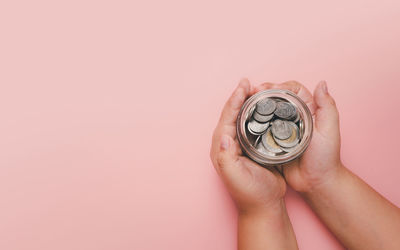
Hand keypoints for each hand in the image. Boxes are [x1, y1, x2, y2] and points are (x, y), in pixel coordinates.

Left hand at [210, 79, 285, 213]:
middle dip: (239, 97)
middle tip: (248, 83)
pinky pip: (252, 126)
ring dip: (247, 103)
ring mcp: (240, 145)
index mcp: (222, 148)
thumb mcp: (237, 176)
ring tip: (254, 90)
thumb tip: (223, 136)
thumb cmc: (251, 193)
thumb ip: (227, 157)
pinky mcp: (251, 148)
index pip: (227, 118)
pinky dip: (256, 114)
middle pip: (232, 115)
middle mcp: (228, 144)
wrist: (264, 206)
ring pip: (241, 118)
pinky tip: (263, 108)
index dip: (234, 101)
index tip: (243, 86)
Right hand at [254, 80, 342, 192]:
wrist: (315, 182)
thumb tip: (321, 83)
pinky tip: (244, 120)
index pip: (291, 90)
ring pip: (266, 111)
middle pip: (275, 98)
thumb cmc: (326, 158)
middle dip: (261, 92)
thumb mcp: (329, 130)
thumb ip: (327, 106)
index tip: (264, 88)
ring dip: (255, 105)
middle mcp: (293, 117)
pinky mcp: (271, 141)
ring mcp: (280, 129)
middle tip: (249, 94)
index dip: (277, 85)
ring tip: (243, 103)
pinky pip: (260, 128)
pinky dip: (252, 122)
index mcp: (307, 110)